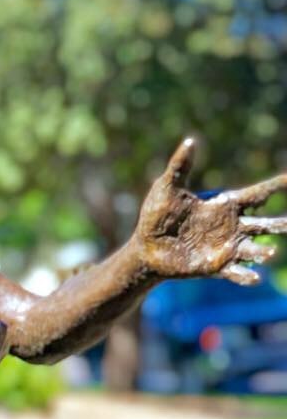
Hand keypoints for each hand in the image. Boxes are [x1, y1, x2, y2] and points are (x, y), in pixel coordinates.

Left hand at [135, 137, 286, 284]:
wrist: (145, 247)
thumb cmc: (156, 216)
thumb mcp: (167, 188)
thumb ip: (180, 167)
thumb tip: (190, 141)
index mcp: (224, 206)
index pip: (257, 194)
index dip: (276, 187)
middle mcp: (231, 227)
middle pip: (264, 224)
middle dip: (280, 224)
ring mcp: (225, 247)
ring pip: (254, 249)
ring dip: (265, 252)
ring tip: (271, 253)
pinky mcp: (215, 266)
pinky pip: (236, 272)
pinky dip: (247, 276)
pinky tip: (255, 278)